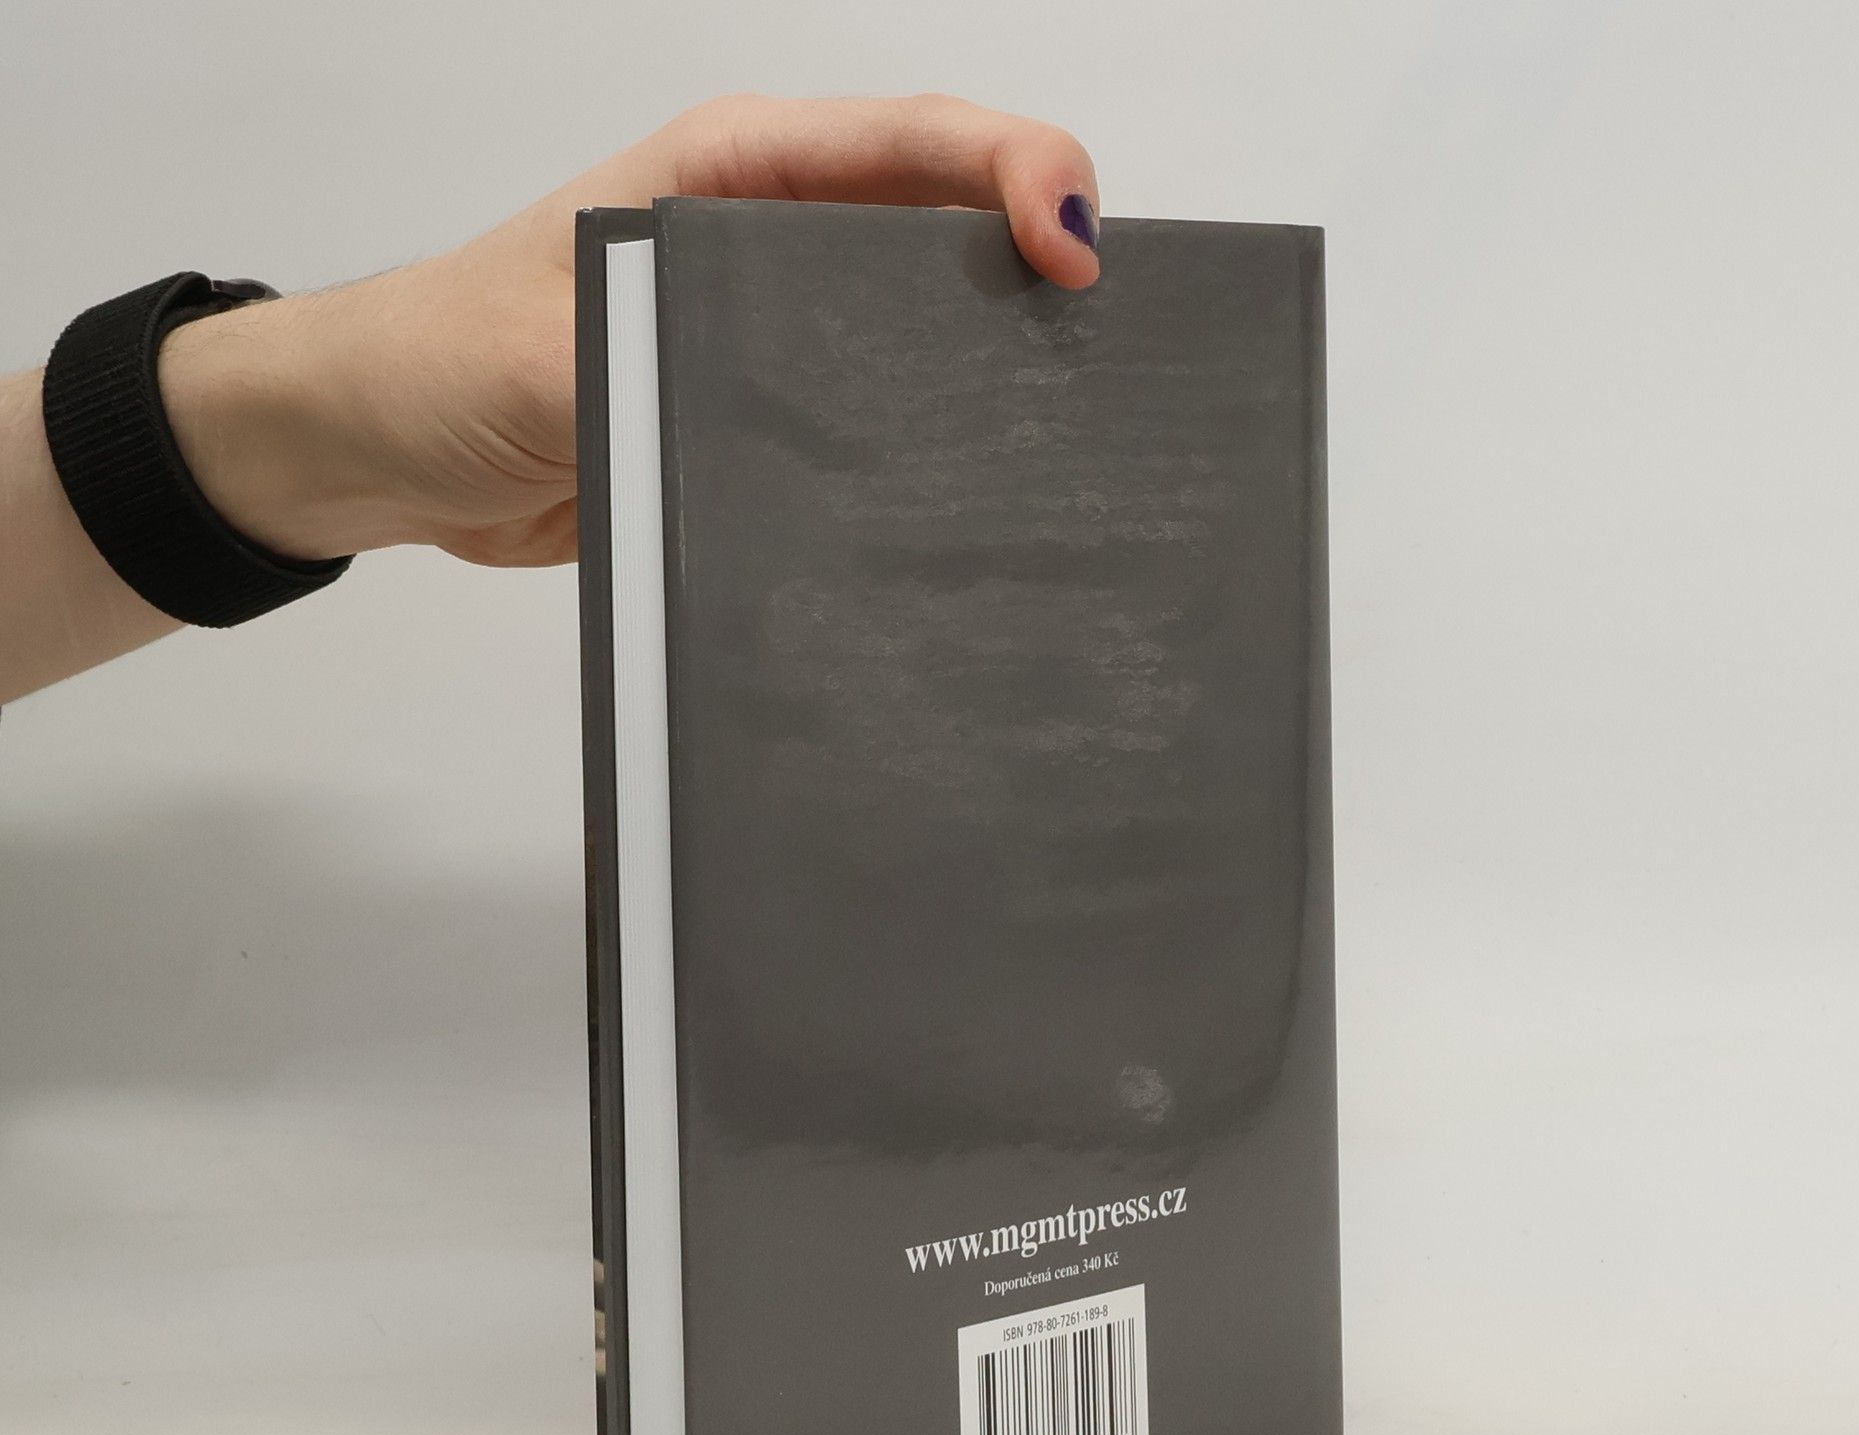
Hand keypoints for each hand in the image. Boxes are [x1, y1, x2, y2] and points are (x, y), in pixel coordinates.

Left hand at [162, 95, 1102, 570]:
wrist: (384, 454)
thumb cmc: (442, 360)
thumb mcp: (547, 353)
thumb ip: (671, 369)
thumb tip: (809, 426)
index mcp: (733, 176)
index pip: (911, 144)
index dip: (1015, 175)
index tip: (1074, 254)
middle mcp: (773, 247)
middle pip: (948, 233)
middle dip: (1038, 276)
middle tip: (1112, 360)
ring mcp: (778, 343)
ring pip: (926, 339)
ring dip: (995, 377)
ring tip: (1072, 439)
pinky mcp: (766, 428)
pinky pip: (876, 432)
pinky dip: (933, 457)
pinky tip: (974, 505)